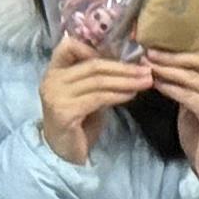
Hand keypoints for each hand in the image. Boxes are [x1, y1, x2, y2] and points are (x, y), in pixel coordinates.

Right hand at [39, 37, 152, 163]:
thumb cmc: (78, 121)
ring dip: (126, 80)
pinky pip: (98, 97)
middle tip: (147, 70)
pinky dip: (118, 94)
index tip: (121, 55)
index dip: (95, 47)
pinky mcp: (65, 111)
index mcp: (54, 70)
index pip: (69, 46)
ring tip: (146, 82)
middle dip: (123, 67)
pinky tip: (132, 94)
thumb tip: (128, 62)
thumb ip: (96, 76)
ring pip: (98, 80)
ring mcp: (56, 95)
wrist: (63, 152)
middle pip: (93, 65)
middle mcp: (51, 80)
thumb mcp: (86, 93)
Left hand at [142, 38, 198, 177]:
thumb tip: (167, 63)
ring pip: (195, 76)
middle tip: (150, 51)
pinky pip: (190, 96)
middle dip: (174, 53)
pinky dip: (172, 88)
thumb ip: (191, 83)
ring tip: (148, 64)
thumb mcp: (198, 101)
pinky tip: (157, 85)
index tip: (176, 40)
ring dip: (168, 69)